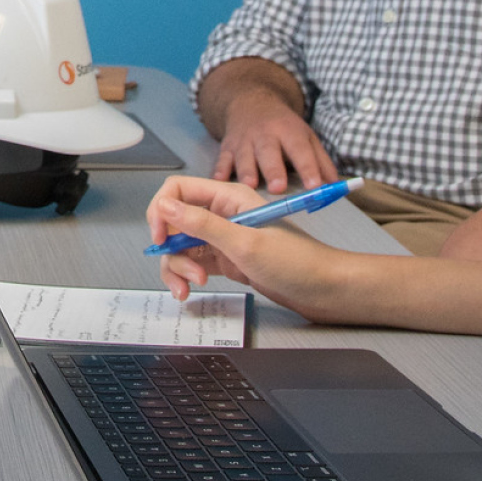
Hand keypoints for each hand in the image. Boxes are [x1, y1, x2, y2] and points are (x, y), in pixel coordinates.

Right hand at [147, 174, 349, 317]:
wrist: (321, 288)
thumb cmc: (294, 262)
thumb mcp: (245, 242)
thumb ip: (203, 225)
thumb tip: (165, 206)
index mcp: (229, 196)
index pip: (178, 189)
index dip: (161, 210)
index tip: (160, 238)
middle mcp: (222, 213)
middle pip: (174, 221)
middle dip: (169, 248)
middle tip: (183, 271)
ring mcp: (222, 237)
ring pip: (179, 246)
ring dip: (177, 267)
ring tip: (191, 286)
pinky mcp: (224, 259)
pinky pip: (191, 263)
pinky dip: (185, 276)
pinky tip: (189, 291)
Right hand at [213, 86, 338, 193]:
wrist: (251, 103)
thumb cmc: (283, 127)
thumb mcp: (306, 136)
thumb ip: (320, 161)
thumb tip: (336, 185)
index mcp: (289, 131)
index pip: (300, 149)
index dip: (309, 168)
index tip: (315, 186)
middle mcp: (265, 135)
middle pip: (269, 152)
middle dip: (273, 170)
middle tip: (278, 188)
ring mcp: (244, 141)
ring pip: (244, 157)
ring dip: (246, 171)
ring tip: (250, 185)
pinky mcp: (226, 148)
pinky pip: (222, 160)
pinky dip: (219, 171)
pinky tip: (218, 182)